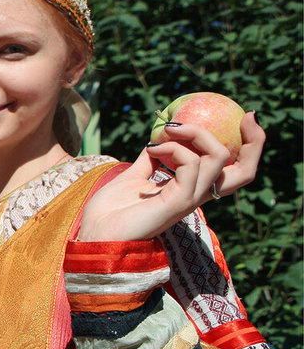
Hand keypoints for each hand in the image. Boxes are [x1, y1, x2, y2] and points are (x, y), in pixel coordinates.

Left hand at [79, 114, 263, 241]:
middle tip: (244, 115)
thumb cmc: (111, 210)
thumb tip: (160, 137)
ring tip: (164, 134)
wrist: (94, 232)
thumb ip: (152, 158)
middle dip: (254, 140)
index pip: (234, 171)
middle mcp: (196, 195)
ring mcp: (188, 199)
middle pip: (245, 171)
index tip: (247, 118)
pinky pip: (190, 165)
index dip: (251, 146)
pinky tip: (151, 150)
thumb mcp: (135, 176)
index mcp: (190, 189)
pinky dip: (173, 149)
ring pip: (217, 157)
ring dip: (193, 133)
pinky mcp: (177, 202)